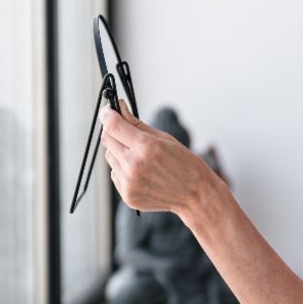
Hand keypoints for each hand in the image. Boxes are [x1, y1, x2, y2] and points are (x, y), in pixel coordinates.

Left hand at [100, 100, 213, 214]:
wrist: (195, 194)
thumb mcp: (163, 138)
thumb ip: (137, 124)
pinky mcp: (127, 196)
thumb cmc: (184, 163)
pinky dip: (123, 169)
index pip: (113, 125)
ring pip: (110, 157)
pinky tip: (141, 172)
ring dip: (119, 151)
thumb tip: (119, 108)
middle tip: (125, 131)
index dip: (107, 114)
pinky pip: (115, 174)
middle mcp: (134, 166)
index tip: (107, 110)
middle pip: (107, 140)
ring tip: (140, 157)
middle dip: (113, 131)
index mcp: (146, 147)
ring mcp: (129, 183)